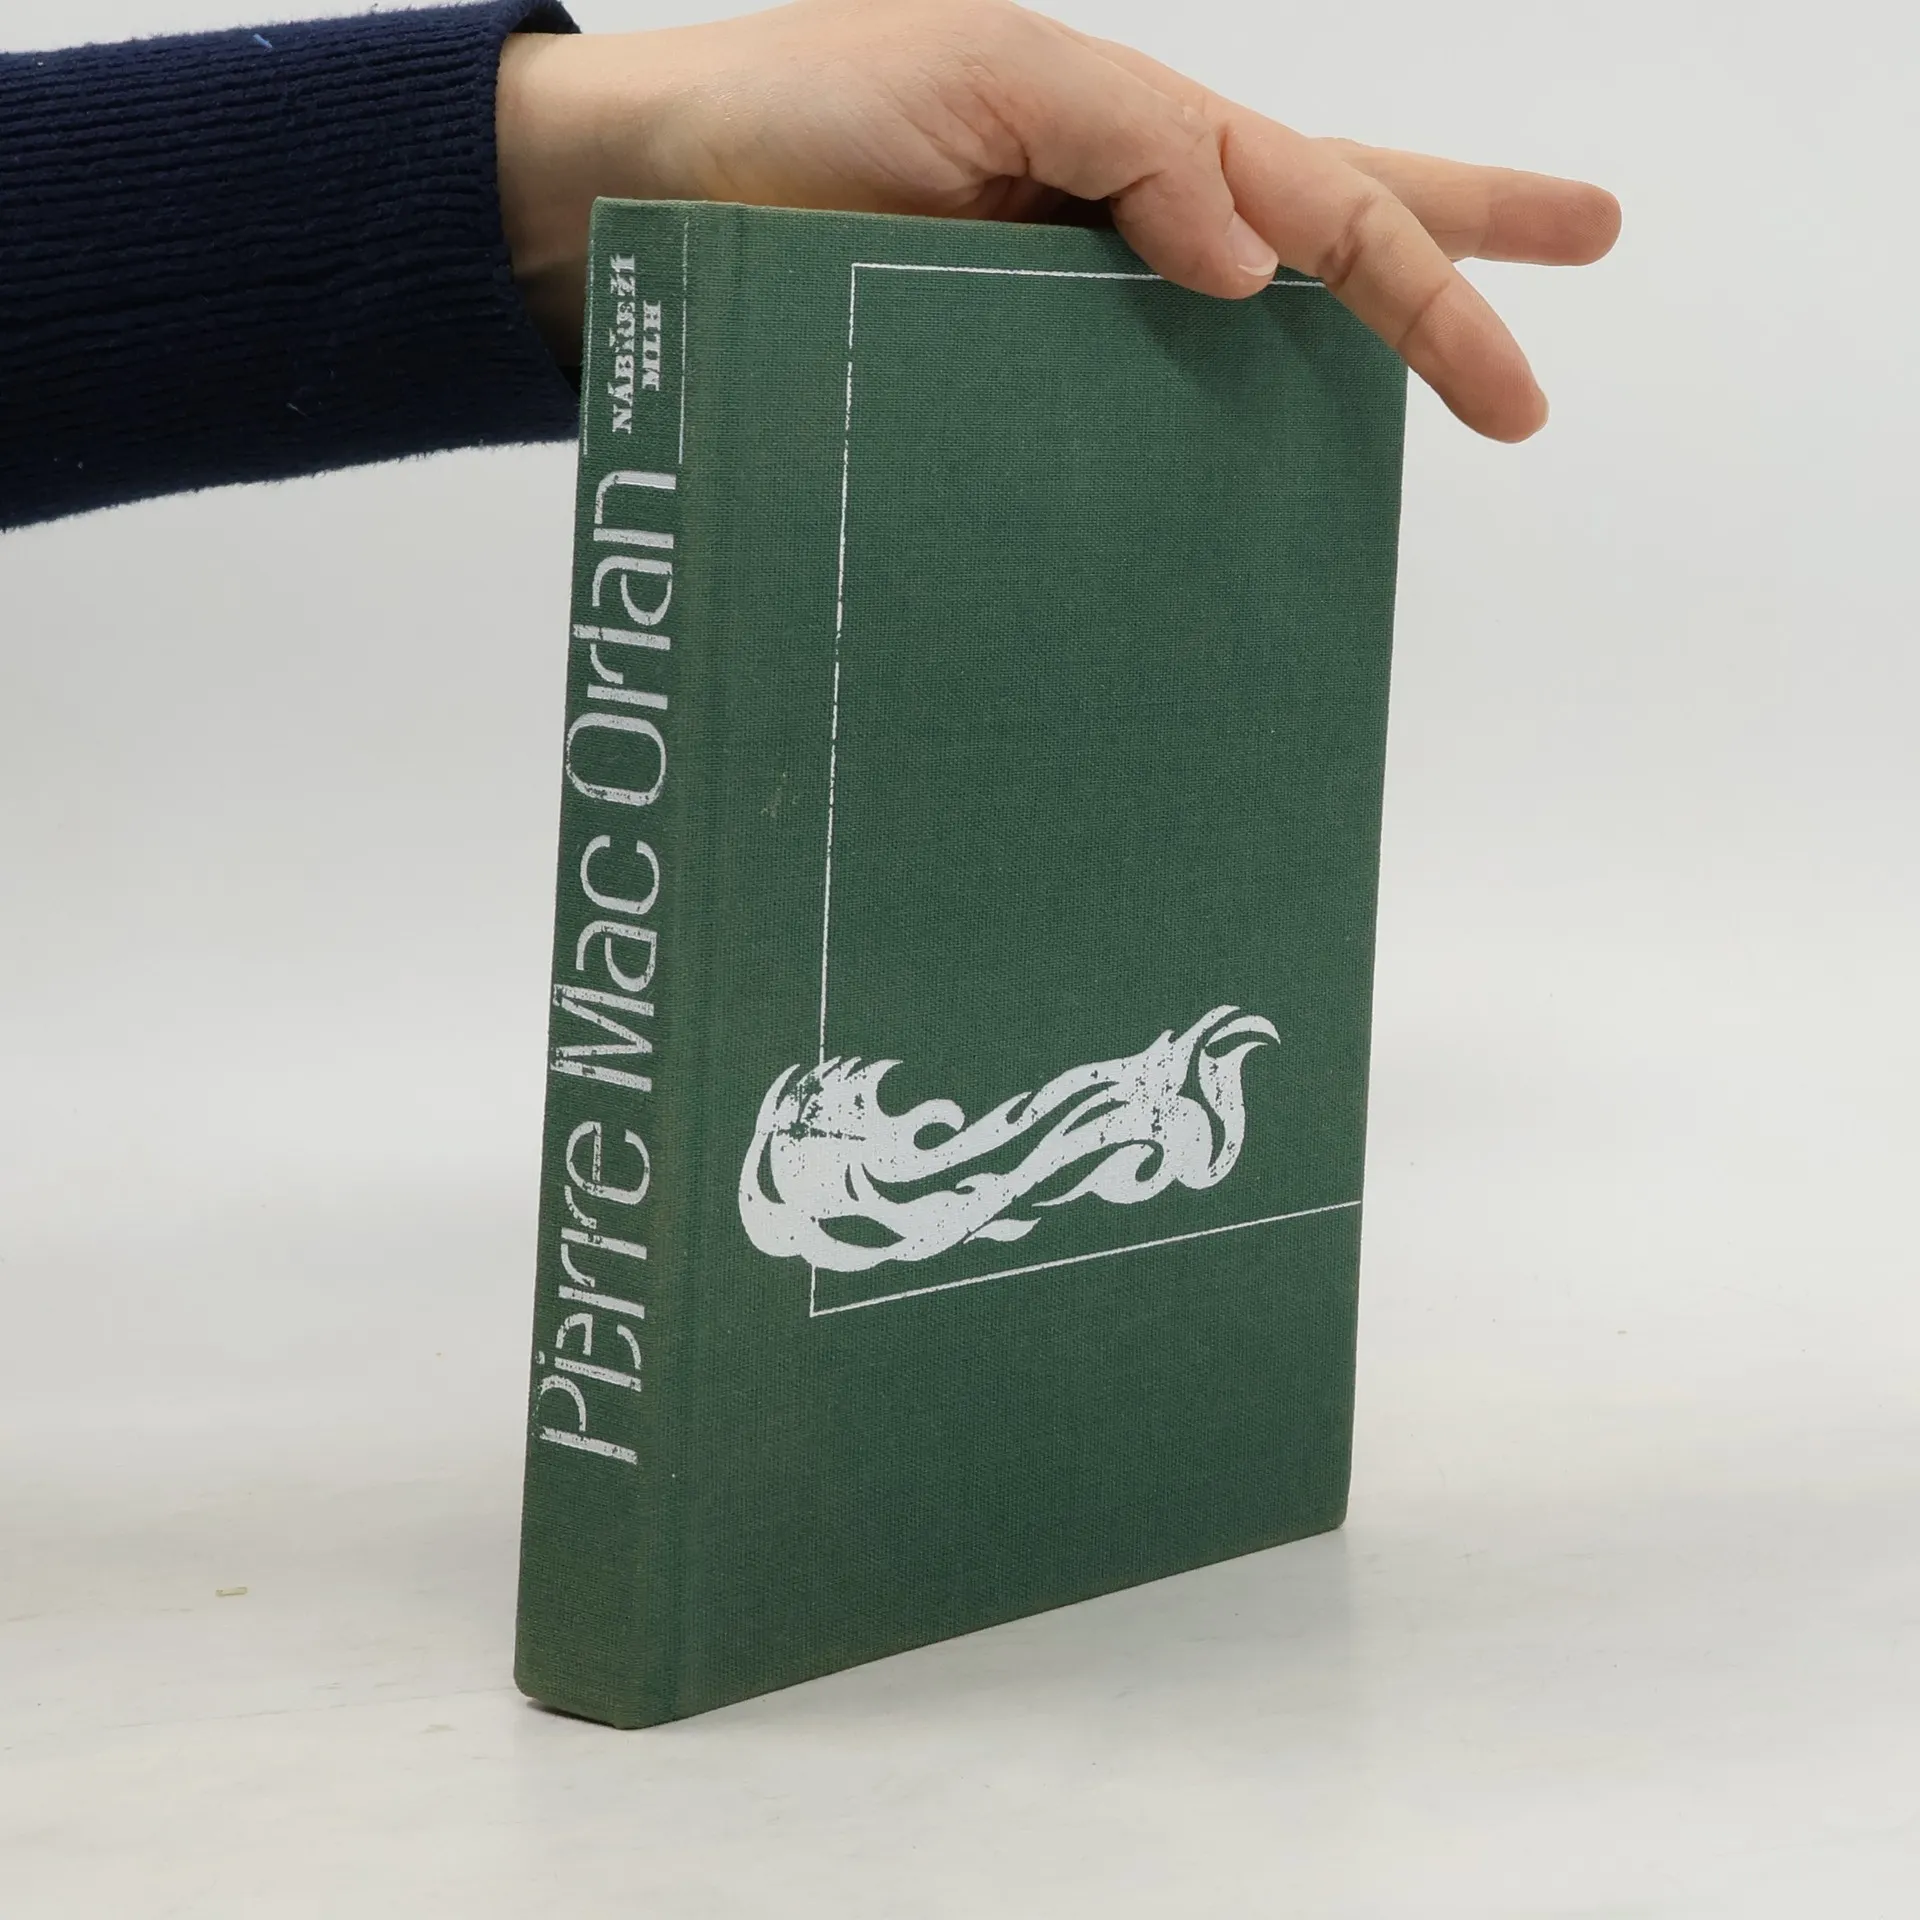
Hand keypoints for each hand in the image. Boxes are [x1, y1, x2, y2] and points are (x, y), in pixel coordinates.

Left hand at [496, 0, 1618, 440]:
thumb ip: (1130, 141)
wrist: (634, 195)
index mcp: (1135, 141)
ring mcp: (1058, 314)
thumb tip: (1253, 259)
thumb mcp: (983, 71)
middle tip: (1553, 345)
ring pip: (1229, 346)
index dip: (1439, 276)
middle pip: (1318, 241)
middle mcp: (1116, 230)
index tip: (1518, 385)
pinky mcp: (988, 386)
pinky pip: (1112, 430)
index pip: (1326, 195)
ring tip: (1429, 413)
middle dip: (1446, 282)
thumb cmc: (793, 115)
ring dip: (1332, 374)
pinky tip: (1240, 504)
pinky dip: (1183, 468)